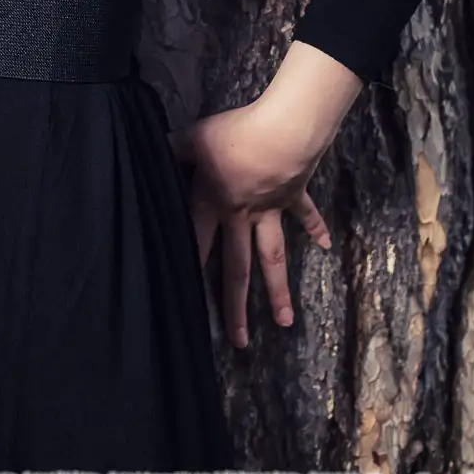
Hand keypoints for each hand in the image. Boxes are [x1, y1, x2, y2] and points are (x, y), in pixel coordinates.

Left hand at [168, 97, 331, 348]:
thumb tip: (148, 147)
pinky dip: (316, 228)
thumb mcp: (193, 138)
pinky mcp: (293, 194)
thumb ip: (172, 147)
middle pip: (237, 268)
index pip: (198, 244)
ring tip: (285, 322)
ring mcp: (270, 209)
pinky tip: (325, 245)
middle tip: (240, 341)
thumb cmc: (233, 136)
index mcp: (213, 203)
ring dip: (278, 289)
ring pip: (272, 256)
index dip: (191, 271)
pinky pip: (305, 214)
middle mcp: (241, 215)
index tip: (188, 306)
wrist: (281, 132)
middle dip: (237, 305)